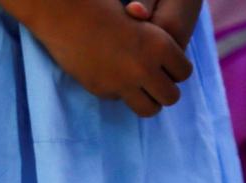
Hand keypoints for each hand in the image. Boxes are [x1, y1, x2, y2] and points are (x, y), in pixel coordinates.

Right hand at [0, 0, 191, 116]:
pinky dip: (120, 92)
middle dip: (165, 88)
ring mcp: (123, 83)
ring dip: (148, 99)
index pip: (184, 72)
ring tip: (139, 84)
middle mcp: (144, 68)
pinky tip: (112, 74)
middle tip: (154, 77)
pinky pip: (122, 100)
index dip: (177, 67)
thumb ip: (154, 40)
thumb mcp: (136, 16)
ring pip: (151, 109)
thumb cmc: (100, 3)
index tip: (167, 61)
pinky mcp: (103, 91)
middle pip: (172, 96)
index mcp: (158, 44)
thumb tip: (167, 61)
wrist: (60, 10)